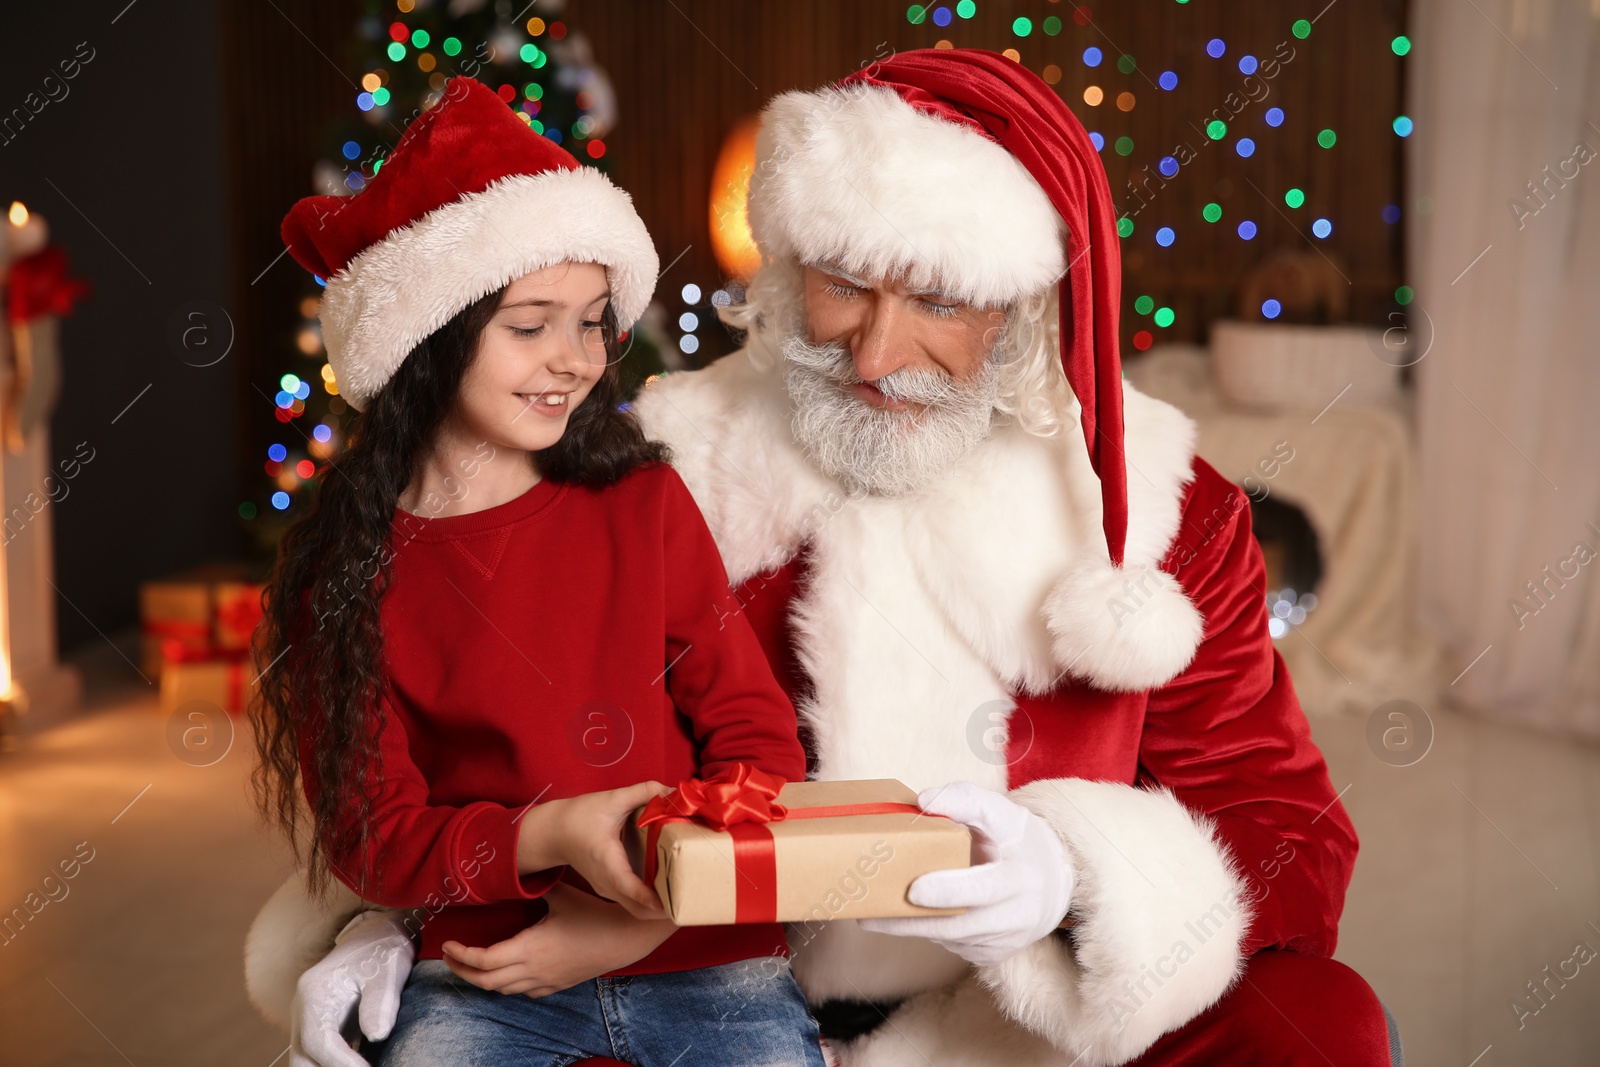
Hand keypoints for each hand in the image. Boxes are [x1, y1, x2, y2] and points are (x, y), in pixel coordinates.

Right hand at [290, 909, 414, 1066]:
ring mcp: (308, 1021)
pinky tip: (363, 1062)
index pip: (318, 1041)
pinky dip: (336, 1064)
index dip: (341, 1063)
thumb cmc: (382, 950)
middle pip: (302, 1059)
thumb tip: (377, 1034)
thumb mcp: (388, 971)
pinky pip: (318, 1057)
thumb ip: (381, 1001)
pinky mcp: (320, 1028)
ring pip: (306, 1061)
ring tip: (367, 1065)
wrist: (376, 935)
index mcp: (314, 994)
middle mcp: (303, 1011)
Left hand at [441, 883, 676, 996]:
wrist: (626, 937)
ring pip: (503, 990)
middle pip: (486, 981)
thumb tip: (517, 870)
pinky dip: (506, 985)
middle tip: (449, 956)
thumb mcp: (562, 894)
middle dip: (462, 970)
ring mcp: (545, 981)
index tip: (448, 943)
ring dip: (482, 979)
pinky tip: (506, 973)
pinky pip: (523, 992)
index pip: (484, 960)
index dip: (461, 954)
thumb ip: (537, 885)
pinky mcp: (557, 985)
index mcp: (530, 948)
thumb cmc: (595, 913)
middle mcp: (534, 970)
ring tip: (471, 964)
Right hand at [517, 781, 671, 919]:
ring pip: (636, 910)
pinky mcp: (610, 889)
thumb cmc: (579, 816)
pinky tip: (669, 888)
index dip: (648, 897)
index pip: (628, 886)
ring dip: (660, 908)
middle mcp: (607, 882)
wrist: (553, 832)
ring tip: (686, 895)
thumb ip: (643, 791)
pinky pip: (633, 903)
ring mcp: (608, 889)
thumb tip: (673, 791)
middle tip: (691, 899)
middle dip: (664, 910)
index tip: (669, 905)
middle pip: (638, 909)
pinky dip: (651, 903)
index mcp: (606, 861)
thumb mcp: (611, 799)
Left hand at [857, 780, 1073, 966]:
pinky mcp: (994, 954)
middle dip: (914, 920)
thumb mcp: (999, 810)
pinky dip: (930, 930)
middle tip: (871, 914)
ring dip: (913, 927)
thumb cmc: (1016, 838)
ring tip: (874, 914)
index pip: (985, 888)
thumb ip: (963, 799)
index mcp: (1020, 875)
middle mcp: (1019, 914)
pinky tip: (912, 916)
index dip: (949, 891)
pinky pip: (953, 945)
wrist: (1052, 880)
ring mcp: (1007, 939)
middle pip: (960, 925)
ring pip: (951, 938)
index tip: (913, 890)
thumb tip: (922, 802)